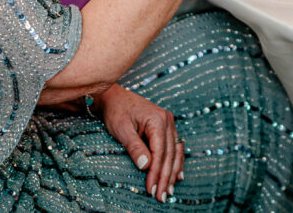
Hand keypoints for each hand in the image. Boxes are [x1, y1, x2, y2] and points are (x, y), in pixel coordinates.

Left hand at [98, 84, 183, 202]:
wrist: (115, 96)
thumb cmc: (116, 111)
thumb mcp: (122, 129)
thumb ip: (135, 147)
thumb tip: (146, 166)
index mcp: (158, 120)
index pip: (160, 152)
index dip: (156, 172)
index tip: (151, 189)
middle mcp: (167, 120)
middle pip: (170, 154)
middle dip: (165, 177)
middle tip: (161, 195)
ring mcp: (169, 122)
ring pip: (176, 151)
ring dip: (173, 172)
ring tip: (169, 190)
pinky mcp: (167, 126)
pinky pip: (175, 146)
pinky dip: (177, 161)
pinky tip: (178, 174)